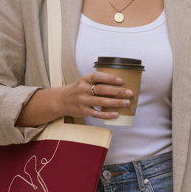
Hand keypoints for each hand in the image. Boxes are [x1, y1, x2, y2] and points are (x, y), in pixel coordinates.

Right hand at [16, 73, 130, 125]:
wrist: (61, 100)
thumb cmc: (77, 90)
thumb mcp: (84, 82)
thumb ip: (97, 82)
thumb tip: (118, 84)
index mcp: (85, 79)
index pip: (98, 77)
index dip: (109, 78)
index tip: (121, 80)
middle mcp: (83, 89)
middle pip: (102, 89)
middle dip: (117, 91)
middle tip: (129, 93)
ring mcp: (83, 101)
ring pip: (101, 101)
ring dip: (115, 102)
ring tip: (126, 103)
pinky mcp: (83, 111)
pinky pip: (97, 113)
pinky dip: (107, 114)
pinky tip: (116, 114)